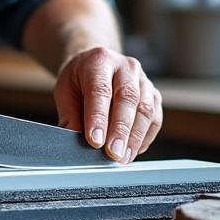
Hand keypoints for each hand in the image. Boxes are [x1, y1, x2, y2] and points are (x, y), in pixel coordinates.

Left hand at [53, 47, 161, 163]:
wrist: (96, 64)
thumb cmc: (79, 80)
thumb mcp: (65, 92)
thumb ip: (70, 116)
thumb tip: (76, 143)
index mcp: (100, 60)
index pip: (100, 90)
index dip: (98, 117)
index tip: (95, 141)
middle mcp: (126, 67)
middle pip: (128, 99)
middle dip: (121, 130)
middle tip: (113, 154)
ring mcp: (144, 80)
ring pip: (145, 110)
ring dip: (135, 138)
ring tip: (122, 158)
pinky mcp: (154, 95)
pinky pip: (155, 119)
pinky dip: (144, 138)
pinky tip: (132, 150)